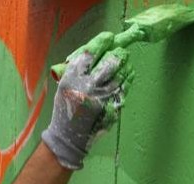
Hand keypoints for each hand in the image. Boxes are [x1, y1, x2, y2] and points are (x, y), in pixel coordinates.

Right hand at [42, 36, 133, 169]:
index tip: (109, 37)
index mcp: (72, 79)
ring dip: (125, 65)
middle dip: (118, 53)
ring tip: (126, 60)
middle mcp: (87, 88)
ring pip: (120, 76)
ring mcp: (101, 99)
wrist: (68, 137)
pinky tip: (129, 73)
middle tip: (121, 51)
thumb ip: (78, 69)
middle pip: (109, 63)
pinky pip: (124, 90)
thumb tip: (98, 50)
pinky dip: (128, 79)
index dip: (102, 42)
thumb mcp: (64, 85)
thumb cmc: (66, 107)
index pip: (90, 53)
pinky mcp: (110, 109)